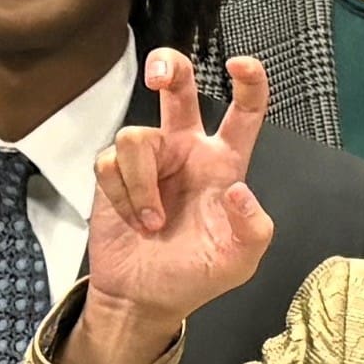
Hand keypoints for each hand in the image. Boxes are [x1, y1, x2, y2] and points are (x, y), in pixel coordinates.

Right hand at [72, 48, 280, 363]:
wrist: (145, 298)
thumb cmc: (196, 275)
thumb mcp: (239, 260)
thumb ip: (253, 228)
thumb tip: (239, 191)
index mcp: (224, 163)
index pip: (244, 111)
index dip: (250, 81)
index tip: (241, 65)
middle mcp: (187, 151)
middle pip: (178, 88)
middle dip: (168, 66)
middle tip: (158, 75)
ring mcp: (150, 160)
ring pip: (136, 136)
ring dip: (141, 184)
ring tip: (152, 222)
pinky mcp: (115, 174)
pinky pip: (110, 163)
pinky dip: (122, 195)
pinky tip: (132, 220)